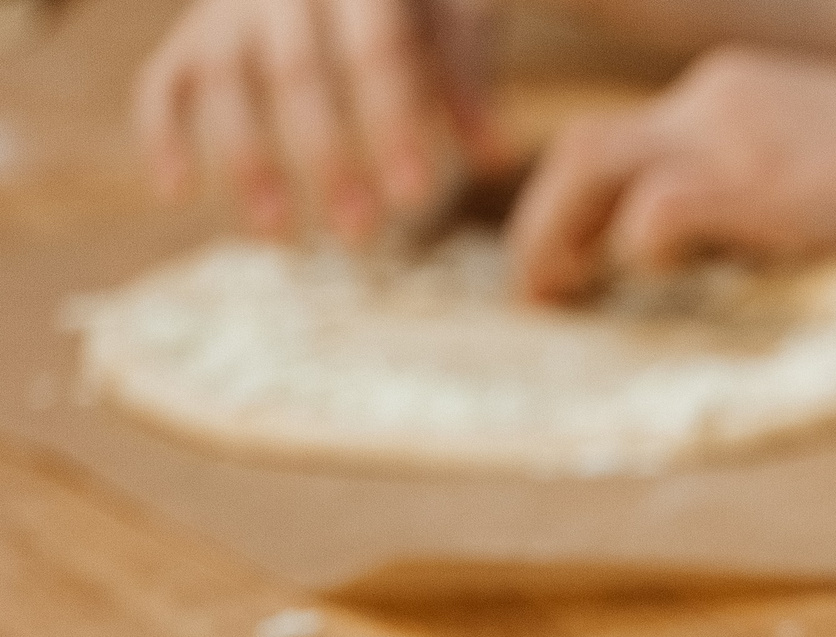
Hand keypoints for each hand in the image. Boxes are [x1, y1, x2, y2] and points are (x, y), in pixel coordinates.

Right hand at [134, 0, 499, 239]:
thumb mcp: (451, 14)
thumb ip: (465, 76)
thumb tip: (495, 157)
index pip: (375, 53)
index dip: (392, 123)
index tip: (415, 194)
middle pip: (296, 74)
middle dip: (326, 159)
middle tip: (360, 235)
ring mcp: (228, 10)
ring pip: (224, 82)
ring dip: (246, 160)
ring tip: (278, 235)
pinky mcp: (191, 37)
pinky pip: (161, 82)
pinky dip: (160, 134)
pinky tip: (177, 192)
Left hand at [508, 48, 835, 301]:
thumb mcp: (830, 168)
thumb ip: (769, 194)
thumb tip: (727, 257)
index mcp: (730, 92)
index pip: (627, 136)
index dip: (581, 201)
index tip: (571, 258)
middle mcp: (714, 97)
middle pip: (583, 144)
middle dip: (541, 219)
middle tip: (537, 290)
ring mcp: (729, 134)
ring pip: (588, 163)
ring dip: (554, 235)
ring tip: (556, 297)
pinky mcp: (753, 180)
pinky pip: (655, 210)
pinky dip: (638, 248)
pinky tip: (653, 280)